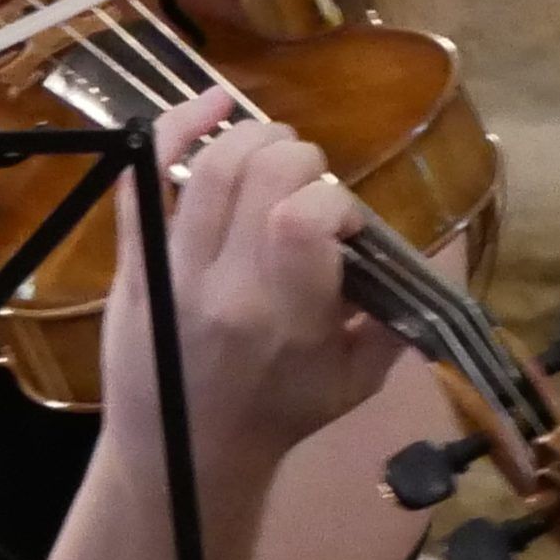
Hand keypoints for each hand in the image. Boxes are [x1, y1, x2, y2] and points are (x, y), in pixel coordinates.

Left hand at [101, 85, 410, 475]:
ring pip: (210, 166)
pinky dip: (174, 128)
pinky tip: (211, 104)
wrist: (185, 455)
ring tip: (277, 147)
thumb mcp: (353, 382)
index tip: (345, 222)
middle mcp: (226, 286)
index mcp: (286, 318)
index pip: (308, 218)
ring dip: (253, 136)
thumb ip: (393, 319)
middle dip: (301, 159)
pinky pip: (144, 178)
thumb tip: (424, 257)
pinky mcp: (135, 260)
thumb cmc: (278, 415)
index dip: (336, 202)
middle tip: (311, 183)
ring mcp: (173, 269)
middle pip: (261, 174)